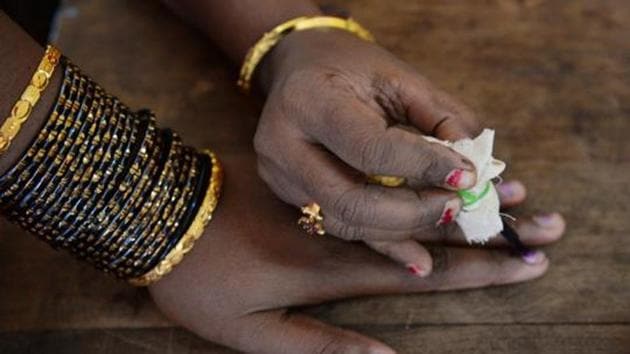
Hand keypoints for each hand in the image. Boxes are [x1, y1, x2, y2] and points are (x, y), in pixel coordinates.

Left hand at [148, 154, 564, 353]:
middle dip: (491, 229)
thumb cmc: (201, 283)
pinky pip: (376, 189)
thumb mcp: (252, 336)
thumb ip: (320, 348)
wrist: (159, 216)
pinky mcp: (312, 188)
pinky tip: (445, 181)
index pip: (426, 271)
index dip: (479, 271)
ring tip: (514, 193)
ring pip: (409, 204)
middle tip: (544, 223)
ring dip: (464, 201)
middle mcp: (345, 231)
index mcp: (337, 268)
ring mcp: (330, 204)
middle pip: (431, 232)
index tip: (526, 263)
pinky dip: (417, 187)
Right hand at [254, 28, 487, 268]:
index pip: (369, 148)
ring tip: (447, 215)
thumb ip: (441, 118)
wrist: (299, 68)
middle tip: (457, 204)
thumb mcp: (400, 78)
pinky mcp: (288, 196)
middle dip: (413, 211)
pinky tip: (420, 260)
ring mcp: (280, 176)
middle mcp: (282, 144)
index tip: (467, 174)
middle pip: (351, 200)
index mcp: (309, 100)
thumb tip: (478, 169)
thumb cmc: (352, 68)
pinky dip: (384, 243)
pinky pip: (340, 227)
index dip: (422, 166)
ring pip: (345, 223)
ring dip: (403, 229)